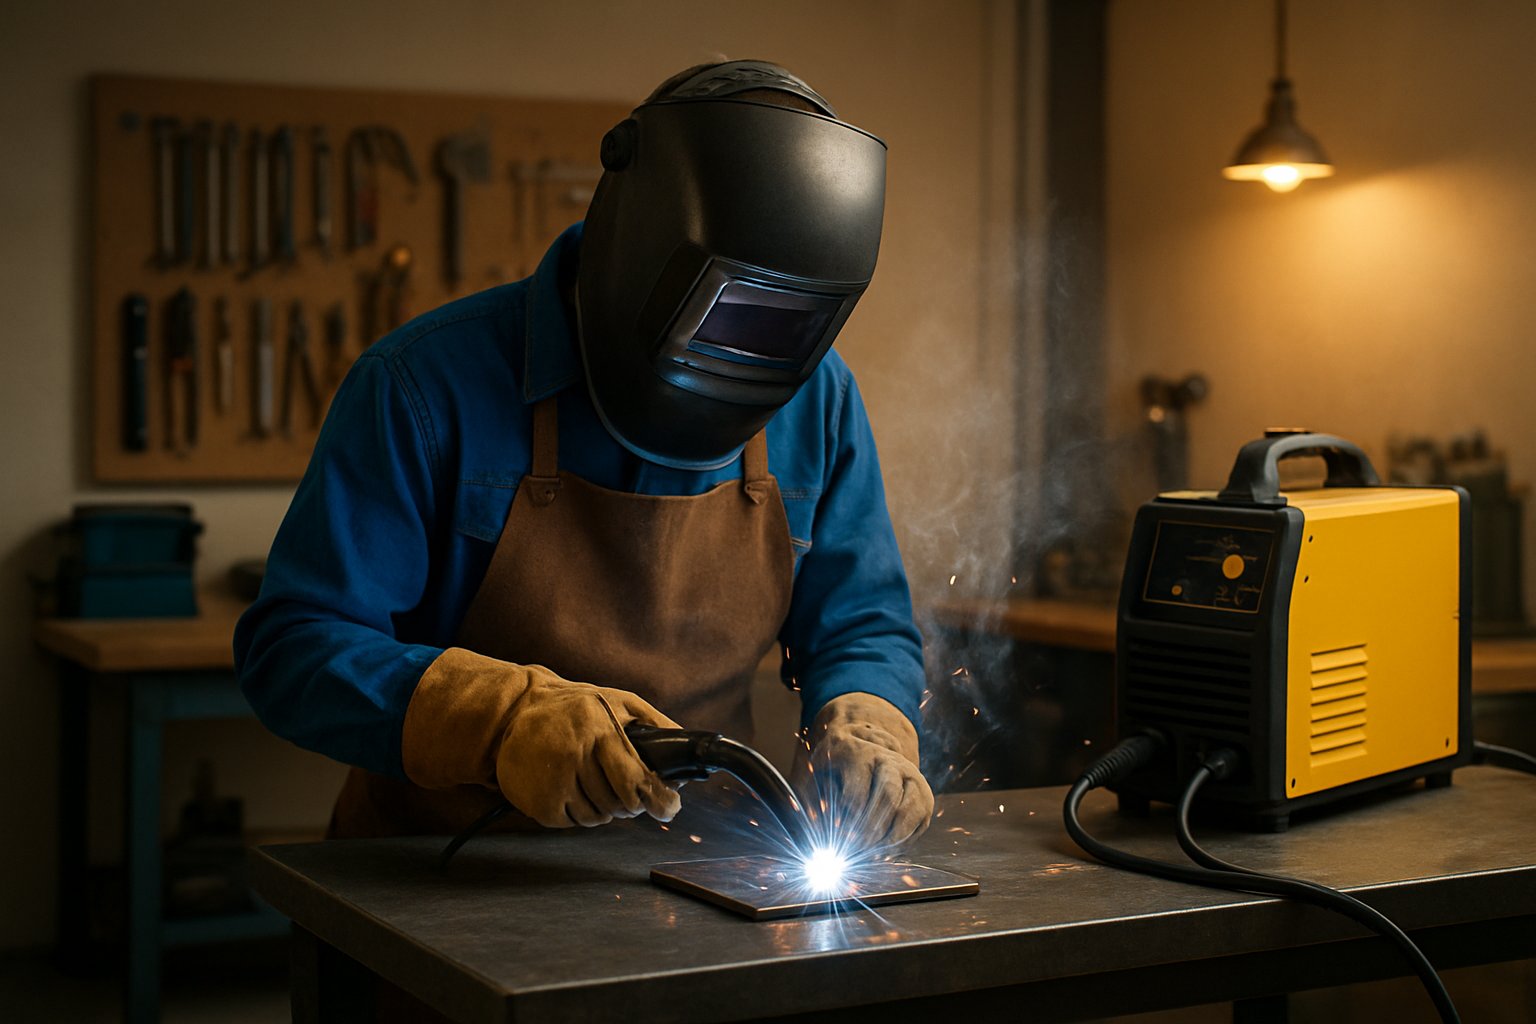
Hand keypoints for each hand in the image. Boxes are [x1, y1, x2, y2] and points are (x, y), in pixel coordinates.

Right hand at [401, 648, 681, 827]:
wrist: (514, 713)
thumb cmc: (576, 706)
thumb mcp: (619, 701)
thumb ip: (656, 724)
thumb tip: (689, 747)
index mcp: (599, 728)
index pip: (637, 779)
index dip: (659, 800)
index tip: (670, 807)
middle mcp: (575, 753)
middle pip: (621, 803)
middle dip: (633, 804)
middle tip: (631, 796)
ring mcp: (554, 780)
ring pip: (599, 817)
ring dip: (606, 808)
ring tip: (595, 784)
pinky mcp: (539, 802)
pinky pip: (575, 823)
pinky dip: (581, 813)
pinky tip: (574, 791)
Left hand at [792, 692, 932, 849]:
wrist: (867, 744)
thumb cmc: (834, 767)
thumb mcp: (815, 774)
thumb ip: (808, 799)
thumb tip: (809, 829)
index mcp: (856, 753)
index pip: (857, 791)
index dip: (850, 822)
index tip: (842, 841)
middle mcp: (888, 759)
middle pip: (888, 795)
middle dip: (874, 830)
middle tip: (861, 851)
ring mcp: (909, 774)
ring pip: (910, 807)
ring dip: (893, 838)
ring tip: (875, 855)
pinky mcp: (923, 792)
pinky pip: (921, 819)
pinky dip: (906, 839)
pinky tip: (889, 850)